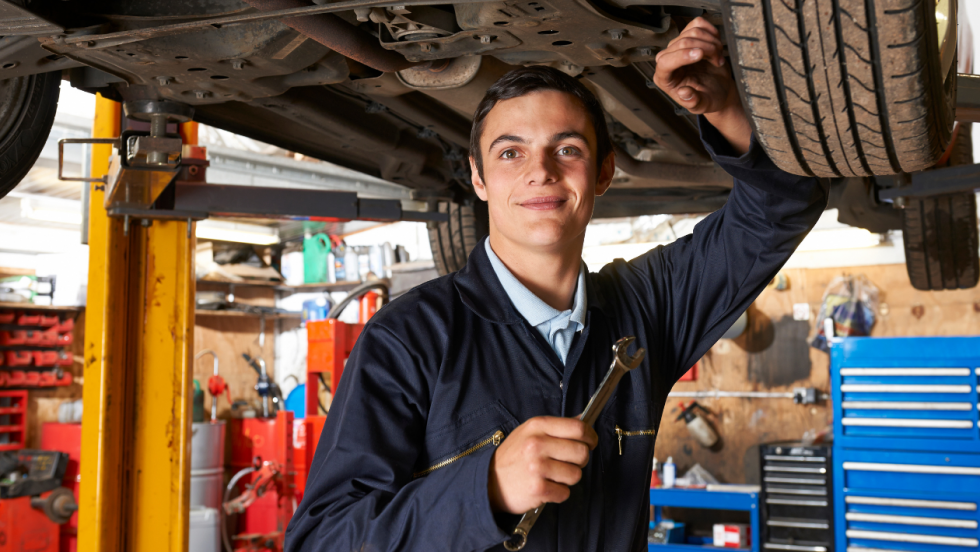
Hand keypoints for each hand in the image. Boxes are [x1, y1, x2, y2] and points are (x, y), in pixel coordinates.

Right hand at [487, 416, 597, 513]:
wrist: (490, 481)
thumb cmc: (513, 456)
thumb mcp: (529, 432)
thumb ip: (556, 427)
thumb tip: (581, 420)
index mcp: (538, 426)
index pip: (578, 428)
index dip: (590, 437)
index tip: (590, 442)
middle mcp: (537, 444)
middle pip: (582, 452)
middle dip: (580, 460)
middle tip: (569, 462)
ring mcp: (537, 467)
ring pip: (576, 475)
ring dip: (568, 478)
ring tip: (553, 475)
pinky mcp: (538, 489)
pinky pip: (565, 493)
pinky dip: (559, 493)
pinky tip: (546, 487)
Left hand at [653, 17, 751, 153]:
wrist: (719, 90)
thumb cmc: (707, 98)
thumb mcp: (701, 106)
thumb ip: (692, 101)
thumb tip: (683, 92)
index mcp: (664, 79)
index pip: (665, 61)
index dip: (682, 55)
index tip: (701, 55)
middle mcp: (668, 60)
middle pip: (681, 43)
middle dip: (705, 49)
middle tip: (718, 61)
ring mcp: (678, 46)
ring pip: (692, 32)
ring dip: (711, 43)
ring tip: (718, 57)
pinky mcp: (690, 36)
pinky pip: (698, 24)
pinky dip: (712, 32)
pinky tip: (716, 45)